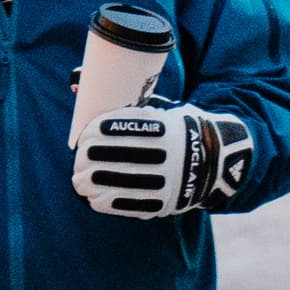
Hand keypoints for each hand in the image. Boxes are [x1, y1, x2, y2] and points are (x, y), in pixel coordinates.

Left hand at [72, 100, 253, 217]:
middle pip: (126, 156)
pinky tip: (94, 198)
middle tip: (79, 160)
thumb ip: (124, 106)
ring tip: (80, 180)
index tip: (85, 136)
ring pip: (128, 182)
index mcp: (169, 128)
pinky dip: (111, 202)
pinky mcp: (166, 200)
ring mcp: (170, 179)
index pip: (130, 128)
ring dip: (98, 183)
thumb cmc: (172, 131)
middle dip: (95, 159)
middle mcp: (171, 153)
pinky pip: (135, 204)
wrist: (213, 161)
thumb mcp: (159, 112)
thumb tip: (76, 86)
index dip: (103, 133)